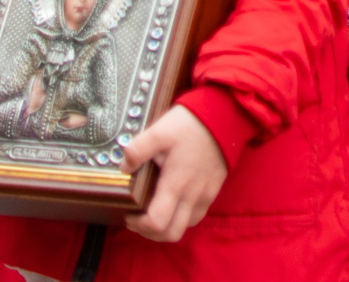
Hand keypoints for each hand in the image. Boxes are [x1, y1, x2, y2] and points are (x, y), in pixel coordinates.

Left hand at [123, 104, 227, 242]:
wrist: (224, 116)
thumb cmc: (190, 125)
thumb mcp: (159, 131)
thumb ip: (137, 150)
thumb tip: (123, 169)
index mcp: (176, 184)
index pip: (157, 223)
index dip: (139, 225)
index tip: (129, 213)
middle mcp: (192, 196)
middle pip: (172, 234)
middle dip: (151, 233)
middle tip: (138, 218)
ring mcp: (205, 195)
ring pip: (185, 226)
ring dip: (168, 226)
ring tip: (155, 211)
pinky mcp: (213, 189)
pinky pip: (197, 214)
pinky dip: (182, 216)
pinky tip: (174, 201)